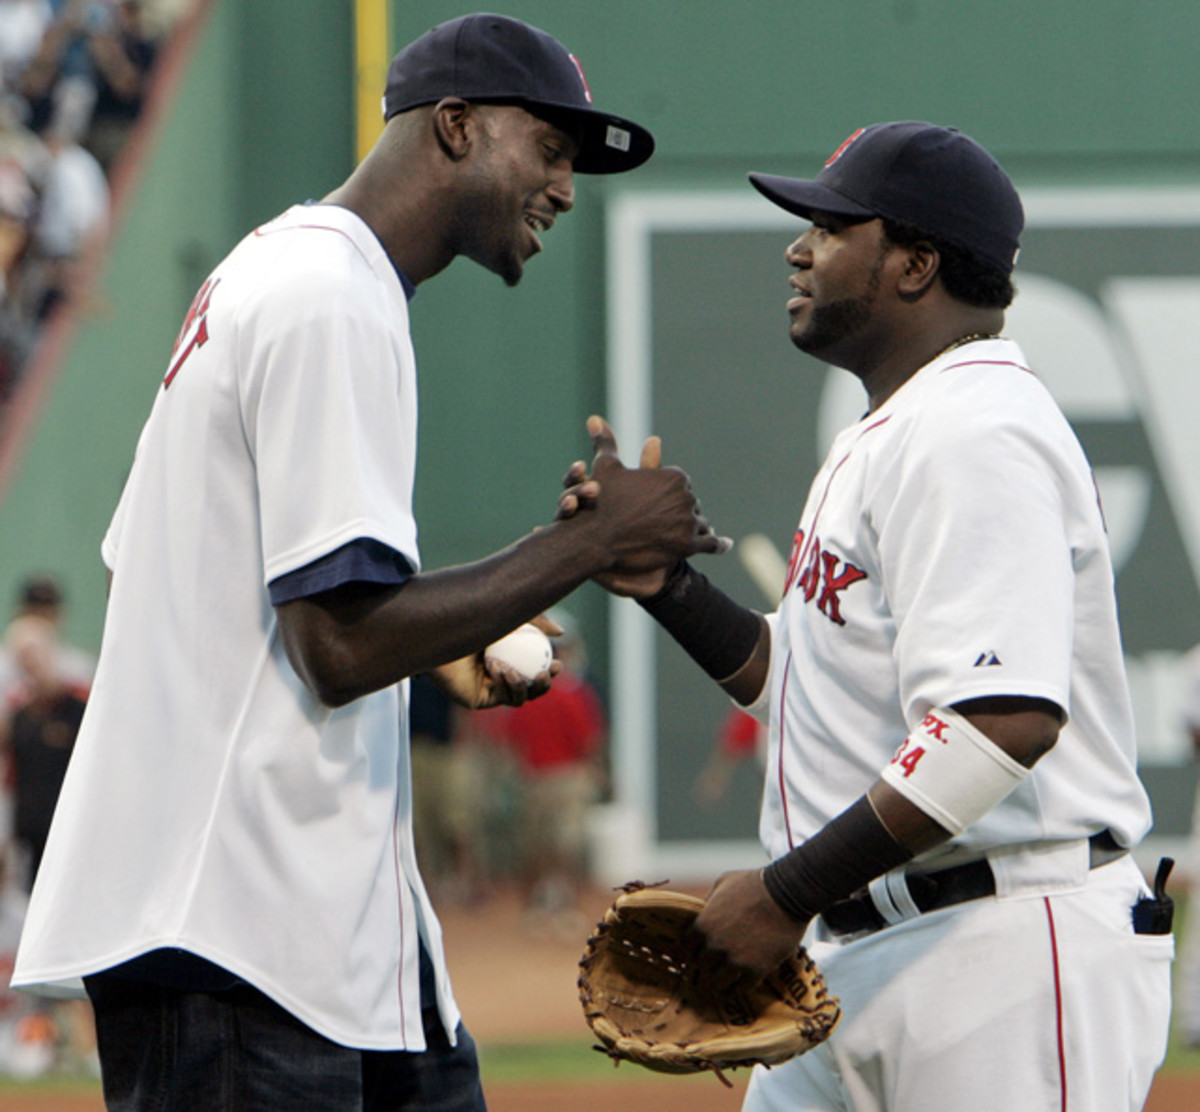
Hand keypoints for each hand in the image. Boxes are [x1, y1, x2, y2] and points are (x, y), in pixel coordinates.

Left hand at [430, 619, 562, 709]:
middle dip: (542, 687)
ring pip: (516, 698)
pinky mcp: (475, 699)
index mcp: (507, 657)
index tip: (557, 664)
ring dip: (521, 687)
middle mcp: (497, 675)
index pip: (533, 670)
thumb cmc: (475, 614)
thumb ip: (538, 621)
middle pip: (528, 690)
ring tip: (512, 670)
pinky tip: (498, 669)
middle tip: (544, 675)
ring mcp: (486, 688)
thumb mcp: (514, 614)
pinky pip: (499, 698)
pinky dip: (504, 685)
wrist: (445, 625)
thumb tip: (561, 633)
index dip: (549, 671)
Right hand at [558, 417, 730, 596]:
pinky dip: (719, 545)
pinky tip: (725, 544)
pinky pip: (712, 544)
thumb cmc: (600, 502)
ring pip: (700, 524)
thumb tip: (594, 418)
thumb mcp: (605, 468)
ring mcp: (688, 522)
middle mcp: (686, 497)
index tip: (656, 502)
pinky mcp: (688, 545)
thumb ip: (606, 442)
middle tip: (663, 523)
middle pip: (690, 505)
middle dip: (680, 512)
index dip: (668, 494)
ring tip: (684, 535)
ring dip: (694, 529)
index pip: (680, 485)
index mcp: (674, 476)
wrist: (597, 540)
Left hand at [689, 868, 806, 990]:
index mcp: (704, 923)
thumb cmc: (754, 883)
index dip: (694, 948)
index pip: (687, 946)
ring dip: (721, 983)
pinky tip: (742, 984)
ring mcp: (736, 959)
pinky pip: (742, 988)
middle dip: (707, 966)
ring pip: (718, 983)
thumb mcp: (723, 882)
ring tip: (725, 982)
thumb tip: (703, 909)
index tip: (701, 950)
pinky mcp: (757, 970)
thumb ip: (709, 899)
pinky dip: (741, 988)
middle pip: (702, 967)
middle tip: (713, 967)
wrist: (787, 893)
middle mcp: (716, 945)